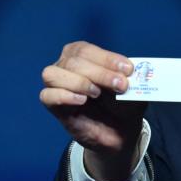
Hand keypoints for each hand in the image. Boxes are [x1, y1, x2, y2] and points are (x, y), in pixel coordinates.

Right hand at [40, 41, 146, 180]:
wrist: (120, 131)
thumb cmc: (123, 103)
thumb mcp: (133, 88)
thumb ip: (132, 78)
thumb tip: (133, 71)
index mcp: (82, 55)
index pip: (86, 49)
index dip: (107, 58)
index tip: (128, 70)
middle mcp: (65, 66)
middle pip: (73, 61)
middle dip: (100, 73)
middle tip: (121, 86)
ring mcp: (57, 85)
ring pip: (53, 74)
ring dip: (79, 82)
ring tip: (97, 93)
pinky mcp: (54, 106)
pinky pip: (47, 96)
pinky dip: (63, 96)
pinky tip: (82, 100)